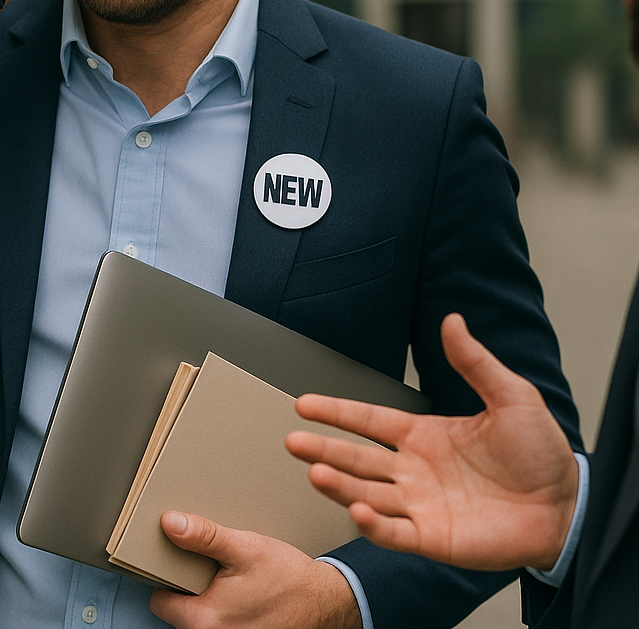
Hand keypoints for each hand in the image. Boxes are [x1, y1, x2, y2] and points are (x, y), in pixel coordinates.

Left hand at [150, 512, 359, 628]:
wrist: (326, 602)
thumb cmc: (288, 579)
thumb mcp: (244, 548)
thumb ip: (204, 536)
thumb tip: (170, 523)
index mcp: (205, 620)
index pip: (160, 600)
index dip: (165, 574)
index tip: (177, 557)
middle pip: (178, 609)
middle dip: (188, 584)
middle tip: (207, 562)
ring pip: (198, 616)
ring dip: (205, 594)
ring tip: (225, 574)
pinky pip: (218, 622)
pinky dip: (222, 606)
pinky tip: (237, 589)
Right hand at [286, 313, 577, 571]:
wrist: (568, 506)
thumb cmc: (541, 453)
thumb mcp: (511, 396)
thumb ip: (474, 362)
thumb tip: (452, 321)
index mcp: (424, 436)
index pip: (368, 420)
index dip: (336, 411)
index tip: (303, 404)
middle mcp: (414, 471)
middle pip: (357, 458)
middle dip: (323, 449)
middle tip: (293, 442)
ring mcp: (421, 506)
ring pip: (367, 494)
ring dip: (339, 485)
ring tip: (315, 472)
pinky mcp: (435, 539)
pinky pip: (396, 533)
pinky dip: (374, 525)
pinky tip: (357, 510)